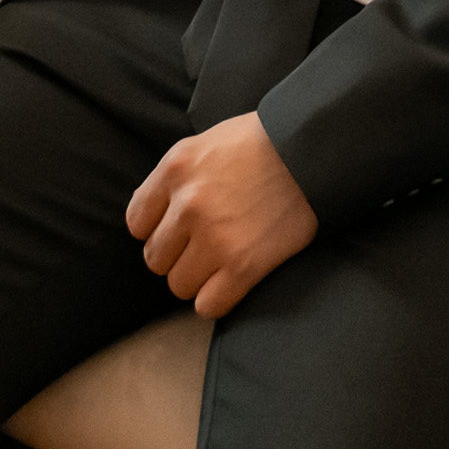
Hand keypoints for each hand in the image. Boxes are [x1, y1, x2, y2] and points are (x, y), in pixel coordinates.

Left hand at [125, 114, 318, 318]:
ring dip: (197, 279)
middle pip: (156, 258)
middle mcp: (188, 204)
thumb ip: (176, 178)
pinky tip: (232, 281)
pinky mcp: (244, 266)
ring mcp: (215, 237)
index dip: (156, 229)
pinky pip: (208, 305)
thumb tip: (157, 216)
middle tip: (203, 245)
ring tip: (220, 261)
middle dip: (177, 255)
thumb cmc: (260, 143)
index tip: (176, 229)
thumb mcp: (204, 143)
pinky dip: (217, 299)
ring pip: (178, 285)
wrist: (311, 151)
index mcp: (175, 169)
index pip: (136, 222)